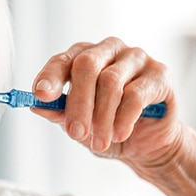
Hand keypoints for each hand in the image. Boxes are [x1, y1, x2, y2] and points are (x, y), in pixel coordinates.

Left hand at [31, 37, 185, 174]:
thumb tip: (36, 106)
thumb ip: (60, 114)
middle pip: (87, 65)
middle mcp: (109, 50)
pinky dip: (124, 118)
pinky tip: (119, 134)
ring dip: (102, 117)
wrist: (148, 145)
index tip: (40, 96)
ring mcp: (136, 58)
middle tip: (75, 133)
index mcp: (84, 57)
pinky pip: (136, 94)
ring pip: (111, 81)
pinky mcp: (159, 74)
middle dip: (78, 102)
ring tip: (100, 142)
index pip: (63, 60)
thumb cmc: (110, 128)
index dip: (50, 77)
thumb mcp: (80, 126)